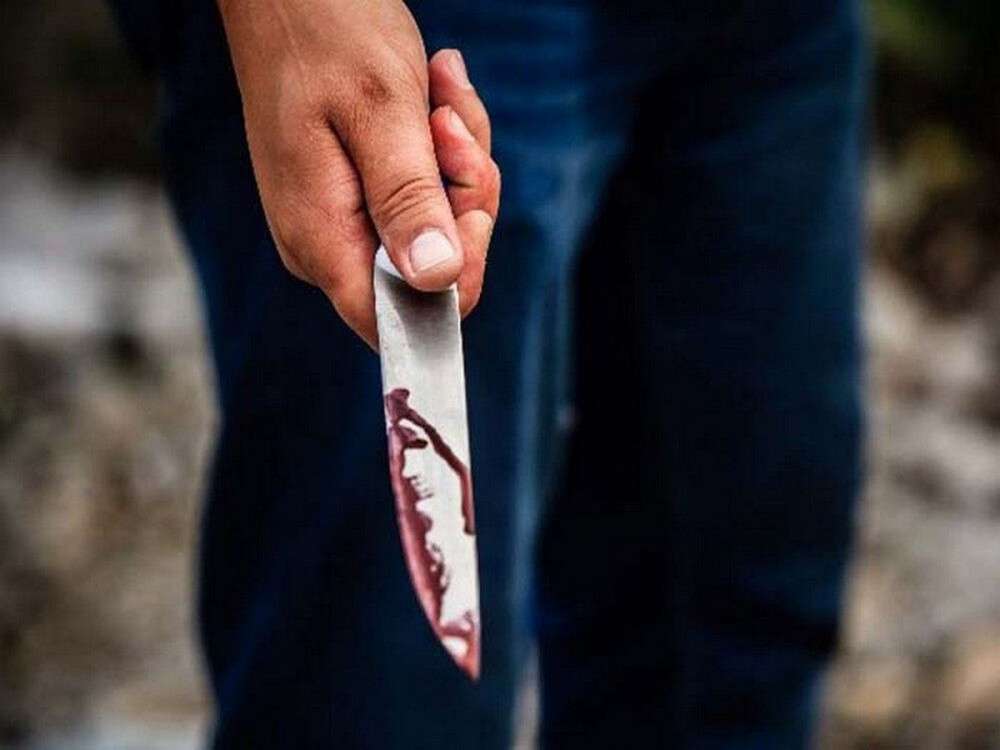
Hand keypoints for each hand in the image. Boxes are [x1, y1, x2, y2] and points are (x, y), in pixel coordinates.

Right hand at [218, 0, 499, 347]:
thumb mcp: (380, 112)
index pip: (403, 320)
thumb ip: (407, 200)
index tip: (467, 203)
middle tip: (448, 125)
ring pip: (438, 226)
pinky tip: (433, 97)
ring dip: (457, 159)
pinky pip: (426, 194)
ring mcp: (343, 220)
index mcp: (323, 240)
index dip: (456, 277)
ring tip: (437, 96)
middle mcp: (328, 245)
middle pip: (433, 270)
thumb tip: (436, 280)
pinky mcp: (358, 195)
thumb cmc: (327, 33)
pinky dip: (443, 147)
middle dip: (462, 195)